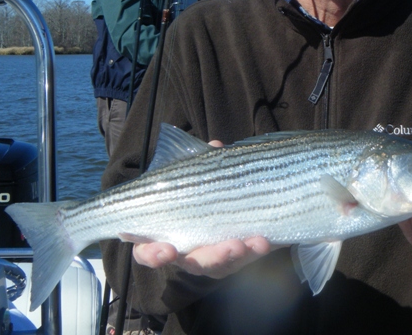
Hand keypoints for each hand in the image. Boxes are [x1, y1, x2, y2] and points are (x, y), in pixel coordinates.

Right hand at [132, 139, 278, 279]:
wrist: (233, 194)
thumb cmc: (199, 182)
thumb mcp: (199, 169)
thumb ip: (201, 160)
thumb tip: (215, 146)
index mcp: (163, 233)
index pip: (148, 251)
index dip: (153, 254)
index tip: (166, 249)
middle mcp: (185, 251)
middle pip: (190, 263)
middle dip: (206, 258)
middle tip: (224, 248)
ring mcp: (211, 256)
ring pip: (219, 265)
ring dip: (232, 255)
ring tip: (244, 243)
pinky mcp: (235, 257)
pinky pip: (243, 260)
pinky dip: (252, 252)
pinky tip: (262, 241)